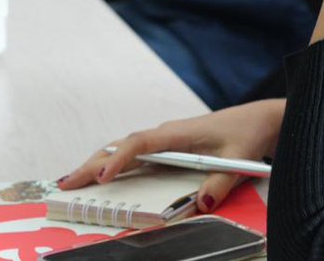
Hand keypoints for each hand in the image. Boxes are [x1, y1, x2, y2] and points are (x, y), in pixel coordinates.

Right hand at [58, 100, 285, 213]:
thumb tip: (202, 204)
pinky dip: (112, 165)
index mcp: (179, 133)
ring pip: (122, 149)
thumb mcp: (238, 160)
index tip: (100, 178)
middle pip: (121, 146)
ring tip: (70, 183)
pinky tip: (98, 179)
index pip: (141, 143)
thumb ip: (221, 182)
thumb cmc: (246, 135)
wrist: (258, 120)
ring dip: (96, 164)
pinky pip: (133, 155)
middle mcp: (166, 134)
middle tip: (65, 185)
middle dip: (91, 165)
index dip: (118, 160)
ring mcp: (164, 140)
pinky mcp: (167, 148)